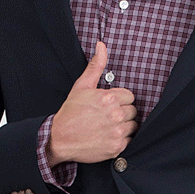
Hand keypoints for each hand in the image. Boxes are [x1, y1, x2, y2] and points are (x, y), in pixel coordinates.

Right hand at [48, 41, 137, 164]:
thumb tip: (101, 46)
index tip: (111, 105)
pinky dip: (122, 139)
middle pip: (133, 111)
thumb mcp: (82, 86)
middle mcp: (115, 115)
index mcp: (109, 98)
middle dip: (123, 112)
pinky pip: (130, 140)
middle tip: (108, 116)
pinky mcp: (117, 147)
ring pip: (133, 126)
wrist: (60, 139)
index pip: (130, 96)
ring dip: (125, 126)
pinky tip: (110, 136)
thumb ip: (96, 66)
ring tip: (110, 126)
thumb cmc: (70, 113)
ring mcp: (117, 132)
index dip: (121, 100)